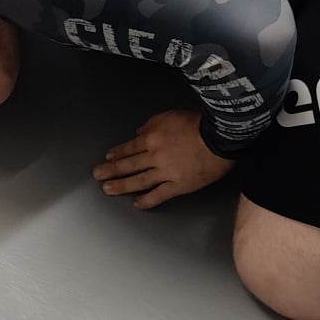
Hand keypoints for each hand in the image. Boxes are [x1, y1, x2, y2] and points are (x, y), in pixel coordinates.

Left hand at [92, 109, 233, 208]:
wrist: (221, 137)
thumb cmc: (199, 123)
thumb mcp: (170, 115)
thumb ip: (152, 124)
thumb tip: (139, 132)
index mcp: (152, 138)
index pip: (129, 147)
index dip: (117, 153)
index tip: (108, 157)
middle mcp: (155, 156)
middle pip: (128, 165)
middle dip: (111, 170)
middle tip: (97, 175)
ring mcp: (166, 172)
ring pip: (139, 181)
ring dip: (122, 186)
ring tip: (108, 190)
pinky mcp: (180, 185)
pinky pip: (160, 195)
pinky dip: (148, 200)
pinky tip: (138, 204)